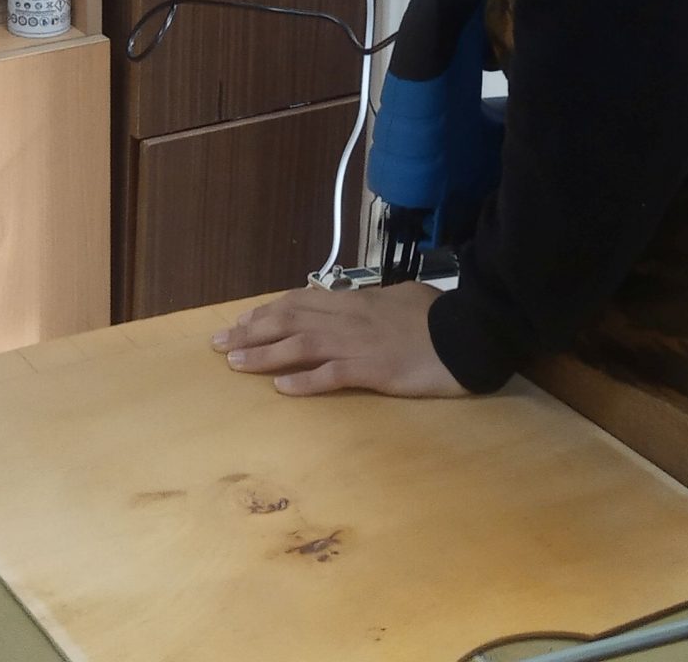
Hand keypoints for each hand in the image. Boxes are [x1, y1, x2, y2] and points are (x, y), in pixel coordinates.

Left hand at [212, 285, 468, 397]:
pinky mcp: (374, 369)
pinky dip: (304, 381)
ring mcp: (359, 344)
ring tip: (235, 363)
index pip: (299, 302)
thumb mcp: (400, 299)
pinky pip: (332, 375)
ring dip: (264, 354)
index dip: (265, 312)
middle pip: (289, 320)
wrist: (468, 331)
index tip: (240, 322)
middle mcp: (348, 319)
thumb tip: (359, 304)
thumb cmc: (438, 316)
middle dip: (250, 331)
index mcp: (354, 301)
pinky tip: (282, 388)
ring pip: (300, 344)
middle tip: (219, 343)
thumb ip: (374, 303)